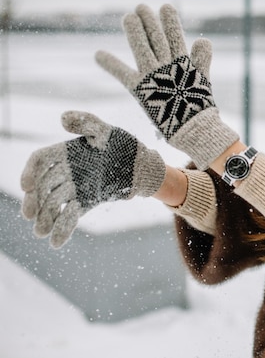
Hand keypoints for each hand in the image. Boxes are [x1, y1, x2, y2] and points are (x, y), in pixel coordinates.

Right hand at [20, 111, 165, 247]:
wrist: (141, 166)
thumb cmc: (122, 145)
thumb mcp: (107, 131)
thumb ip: (86, 123)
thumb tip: (63, 117)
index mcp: (65, 152)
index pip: (40, 161)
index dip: (30, 172)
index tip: (26, 186)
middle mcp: (65, 171)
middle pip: (42, 186)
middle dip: (34, 201)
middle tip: (30, 215)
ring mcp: (74, 188)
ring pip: (54, 204)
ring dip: (45, 218)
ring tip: (41, 232)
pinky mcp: (85, 202)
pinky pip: (70, 215)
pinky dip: (63, 228)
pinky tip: (56, 242)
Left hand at [95, 4, 238, 169]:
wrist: (194, 129)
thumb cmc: (200, 108)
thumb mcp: (204, 80)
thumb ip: (202, 59)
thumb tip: (203, 39)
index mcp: (183, 64)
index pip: (175, 37)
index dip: (170, 22)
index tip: (166, 7)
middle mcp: (166, 66)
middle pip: (156, 38)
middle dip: (149, 21)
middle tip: (140, 7)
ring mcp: (153, 75)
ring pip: (141, 47)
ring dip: (134, 31)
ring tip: (128, 16)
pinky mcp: (140, 89)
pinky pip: (122, 73)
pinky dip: (110, 64)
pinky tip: (98, 54)